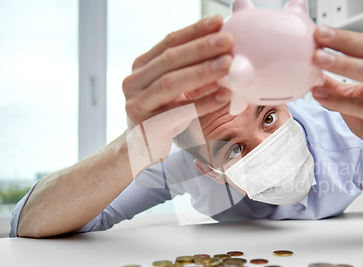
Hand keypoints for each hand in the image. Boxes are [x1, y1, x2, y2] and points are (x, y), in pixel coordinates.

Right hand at [122, 15, 232, 133]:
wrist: (140, 149)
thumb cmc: (163, 115)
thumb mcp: (174, 89)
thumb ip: (192, 70)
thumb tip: (226, 51)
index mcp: (141, 66)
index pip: (169, 42)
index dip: (194, 31)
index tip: (218, 21)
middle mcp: (134, 82)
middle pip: (170, 59)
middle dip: (201, 48)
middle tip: (228, 41)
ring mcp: (137, 104)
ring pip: (171, 83)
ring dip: (202, 72)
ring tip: (228, 64)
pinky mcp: (147, 125)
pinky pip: (179, 112)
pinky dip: (203, 103)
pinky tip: (223, 95)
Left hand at [311, 26, 362, 170]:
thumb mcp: (355, 96)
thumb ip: (336, 82)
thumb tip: (311, 68)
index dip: (346, 37)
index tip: (321, 33)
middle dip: (346, 43)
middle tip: (321, 38)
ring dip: (345, 65)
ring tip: (320, 60)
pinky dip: (341, 100)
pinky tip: (321, 95)